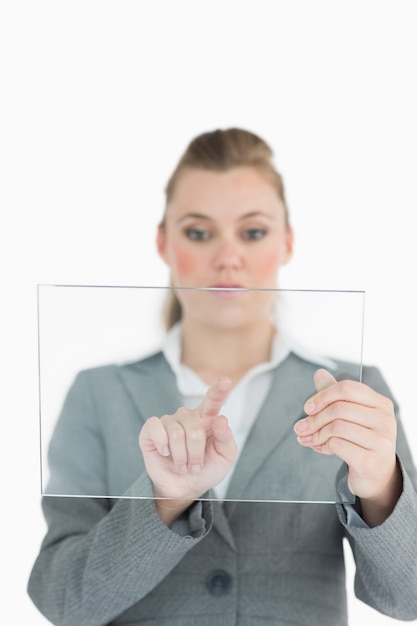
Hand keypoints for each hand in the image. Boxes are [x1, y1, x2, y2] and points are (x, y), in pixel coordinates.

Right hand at [139, 377, 236, 501]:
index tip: (226, 381)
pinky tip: (165, 452)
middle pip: (194, 428)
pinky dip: (162, 444)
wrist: (183, 488)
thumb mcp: (224, 458)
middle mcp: (187, 416)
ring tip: (182, 465)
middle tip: (195, 467)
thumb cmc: (205, 470)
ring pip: (176, 433)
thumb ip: (226, 438)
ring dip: (181, 456)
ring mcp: (169, 421)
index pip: (213, 400)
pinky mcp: (151, 429)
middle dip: (196, 453)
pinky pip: (155, 427)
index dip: (218, 390)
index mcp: (207, 419)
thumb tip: (221, 418)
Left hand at [294, 369, 401, 524]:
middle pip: (339, 408)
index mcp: (380, 404)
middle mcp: (385, 420)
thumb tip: (319, 373)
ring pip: (336, 426)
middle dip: (314, 418)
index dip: (322, 396)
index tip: (308, 408)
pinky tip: (322, 448)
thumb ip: (336, 395)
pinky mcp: (370, 460)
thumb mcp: (352, 416)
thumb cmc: (362, 441)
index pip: (347, 388)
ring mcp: (380, 441)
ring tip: (309, 439)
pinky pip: (337, 445)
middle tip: (300, 428)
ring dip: (317, 434)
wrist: (378, 476)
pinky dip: (324, 446)